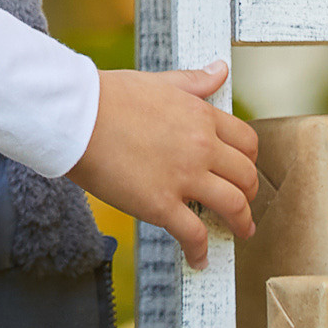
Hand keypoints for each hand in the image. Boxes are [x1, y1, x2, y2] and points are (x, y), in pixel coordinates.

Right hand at [67, 62, 259, 269]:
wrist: (77, 117)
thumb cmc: (109, 97)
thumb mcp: (159, 82)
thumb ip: (194, 81)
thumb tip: (220, 69)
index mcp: (201, 116)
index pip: (246, 142)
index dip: (249, 161)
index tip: (243, 171)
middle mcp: (201, 147)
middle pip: (246, 176)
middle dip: (249, 194)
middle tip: (243, 205)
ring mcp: (183, 177)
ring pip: (233, 205)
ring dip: (241, 223)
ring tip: (239, 232)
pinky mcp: (161, 205)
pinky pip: (194, 234)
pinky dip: (201, 251)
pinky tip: (199, 259)